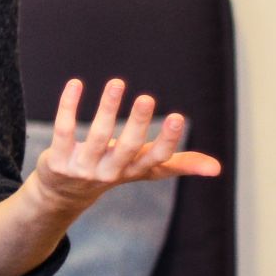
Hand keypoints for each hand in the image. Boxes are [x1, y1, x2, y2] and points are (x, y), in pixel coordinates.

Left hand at [29, 77, 222, 213]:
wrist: (62, 193)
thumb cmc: (111, 171)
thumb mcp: (142, 168)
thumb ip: (177, 164)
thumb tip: (218, 169)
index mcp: (134, 171)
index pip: (155, 160)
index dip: (167, 141)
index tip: (178, 118)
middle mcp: (110, 172)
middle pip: (127, 148)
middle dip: (138, 123)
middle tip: (147, 98)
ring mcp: (83, 167)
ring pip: (98, 136)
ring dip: (108, 108)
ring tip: (117, 83)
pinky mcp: (58, 160)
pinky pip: (64, 130)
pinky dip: (69, 106)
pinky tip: (76, 84)